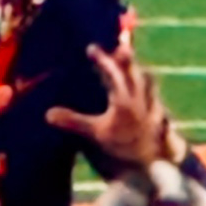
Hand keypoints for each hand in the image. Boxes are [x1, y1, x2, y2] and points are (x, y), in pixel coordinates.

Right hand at [48, 39, 177, 172]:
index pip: (112, 71)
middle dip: (124, 57)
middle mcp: (139, 95)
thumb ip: (73, 121)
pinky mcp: (157, 113)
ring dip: (137, 69)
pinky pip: (152, 92)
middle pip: (132, 70)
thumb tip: (48, 114)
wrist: (154, 160)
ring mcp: (151, 103)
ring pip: (145, 79)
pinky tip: (146, 87)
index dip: (101, 58)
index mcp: (124, 96)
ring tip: (133, 62)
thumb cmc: (124, 146)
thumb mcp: (96, 133)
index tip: (90, 48)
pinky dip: (147, 85)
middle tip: (118, 45)